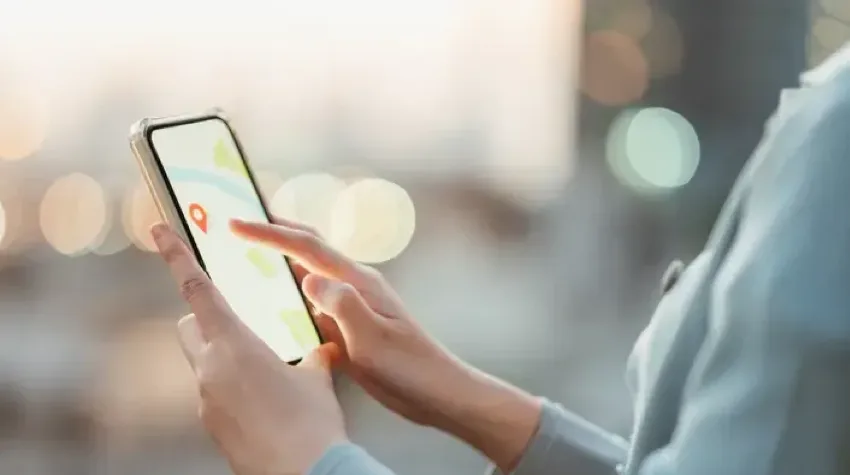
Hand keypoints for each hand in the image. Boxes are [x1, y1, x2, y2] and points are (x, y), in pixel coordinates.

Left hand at [151, 223, 346, 474]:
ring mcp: (207, 400)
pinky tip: (265, 404)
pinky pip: (214, 393)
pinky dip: (233, 389)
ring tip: (267, 374)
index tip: (157, 229)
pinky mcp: (212, 425)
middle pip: (190, 328)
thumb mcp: (318, 377)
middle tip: (241, 325)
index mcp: (234, 344)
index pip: (197, 288)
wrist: (306, 474)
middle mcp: (210, 370)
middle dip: (207, 320)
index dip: (176, 255)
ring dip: (224, 357)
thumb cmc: (313, 422)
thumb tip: (320, 348)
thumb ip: (311, 355)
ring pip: (203, 363)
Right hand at [230, 217, 542, 471]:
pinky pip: (315, 303)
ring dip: (281, 262)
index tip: (235, 225)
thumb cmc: (410, 368)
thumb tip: (309, 277)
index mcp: (359, 283)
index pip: (307, 248)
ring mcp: (354, 306)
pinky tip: (276, 307)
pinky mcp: (352, 327)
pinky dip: (292, 295)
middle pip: (309, 249)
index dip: (269, 234)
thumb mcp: (371, 339)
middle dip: (273, 233)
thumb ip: (342, 305)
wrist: (439, 393)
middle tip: (237, 226)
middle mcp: (355, 287)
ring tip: (247, 258)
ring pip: (310, 275)